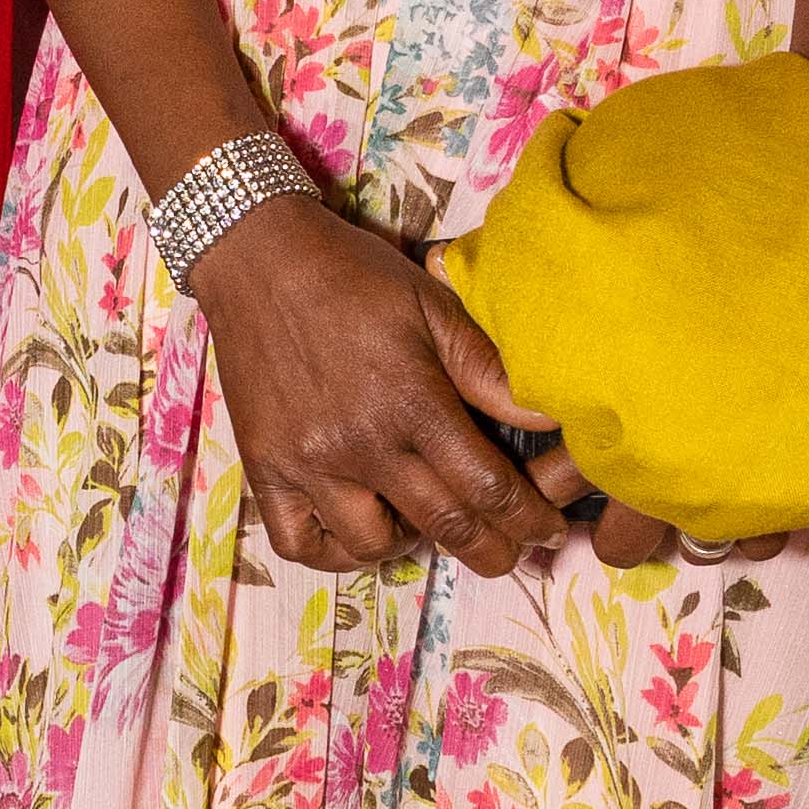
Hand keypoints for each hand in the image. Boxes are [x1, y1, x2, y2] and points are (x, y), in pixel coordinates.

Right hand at [196, 193, 586, 576]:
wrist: (259, 256)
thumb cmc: (355, 277)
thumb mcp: (433, 306)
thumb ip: (487, 368)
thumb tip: (550, 416)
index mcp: (412, 401)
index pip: (487, 488)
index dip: (528, 519)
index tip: (546, 529)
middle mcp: (361, 444)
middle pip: (444, 526)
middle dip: (491, 550)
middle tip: (509, 552)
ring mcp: (308, 463)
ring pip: (373, 546)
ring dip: (411, 544)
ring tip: (423, 520)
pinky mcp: (264, 469)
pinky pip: (299, 544)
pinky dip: (333, 550)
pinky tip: (356, 527)